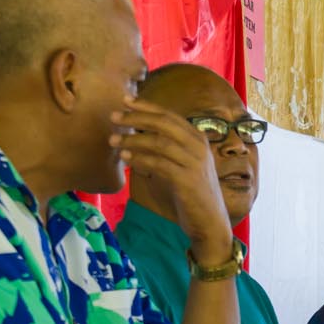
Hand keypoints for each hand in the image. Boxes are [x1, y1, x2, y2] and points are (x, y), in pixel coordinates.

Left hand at [113, 102, 233, 261]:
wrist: (210, 223)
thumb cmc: (193, 194)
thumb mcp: (182, 166)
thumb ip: (167, 149)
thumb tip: (137, 135)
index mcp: (197, 139)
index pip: (169, 115)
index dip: (146, 106)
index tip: (126, 100)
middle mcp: (198, 147)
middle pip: (163, 123)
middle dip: (136, 117)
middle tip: (113, 116)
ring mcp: (194, 163)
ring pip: (159, 142)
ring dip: (133, 139)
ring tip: (113, 140)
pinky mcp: (187, 180)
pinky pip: (158, 163)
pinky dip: (140, 158)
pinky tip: (125, 158)